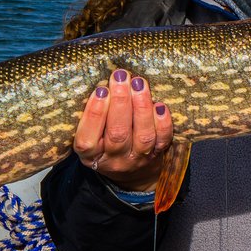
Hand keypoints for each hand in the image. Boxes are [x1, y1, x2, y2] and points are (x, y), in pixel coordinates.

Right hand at [73, 69, 173, 191]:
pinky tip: (160, 105)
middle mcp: (114, 160)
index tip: (101, 90)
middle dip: (120, 102)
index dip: (94, 115)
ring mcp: (138, 159)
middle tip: (121, 77)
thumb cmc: (106, 143)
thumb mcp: (91, 136)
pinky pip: (163, 139)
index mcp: (91, 156)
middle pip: (118, 134)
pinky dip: (162, 122)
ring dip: (141, 106)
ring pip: (142, 136)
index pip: (87, 140)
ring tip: (139, 83)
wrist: (133, 173)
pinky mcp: (158, 154)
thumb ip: (93, 116)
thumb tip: (102, 82)